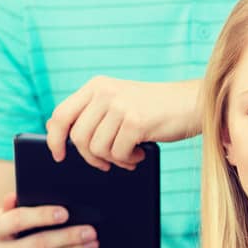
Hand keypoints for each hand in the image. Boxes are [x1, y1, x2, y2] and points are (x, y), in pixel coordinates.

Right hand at [0, 192, 95, 247]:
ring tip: (92, 244)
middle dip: (68, 237)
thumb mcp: (1, 225)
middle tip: (91, 232)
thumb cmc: (3, 244)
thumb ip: (10, 210)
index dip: (42, 216)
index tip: (66, 213)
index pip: (17, 220)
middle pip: (38, 244)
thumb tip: (15, 196)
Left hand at [48, 77, 199, 171]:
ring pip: (97, 149)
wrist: (192, 103)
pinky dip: (127, 160)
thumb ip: (95, 114)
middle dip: (90, 157)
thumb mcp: (119, 101)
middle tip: (106, 162)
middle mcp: (105, 92)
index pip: (61, 114)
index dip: (55, 138)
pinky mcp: (135, 122)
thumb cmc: (156, 108)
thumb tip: (67, 142)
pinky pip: (117, 154)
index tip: (58, 155)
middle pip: (78, 137)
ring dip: (112, 159)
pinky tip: (140, 154)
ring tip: (128, 155)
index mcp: (96, 86)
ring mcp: (120, 106)